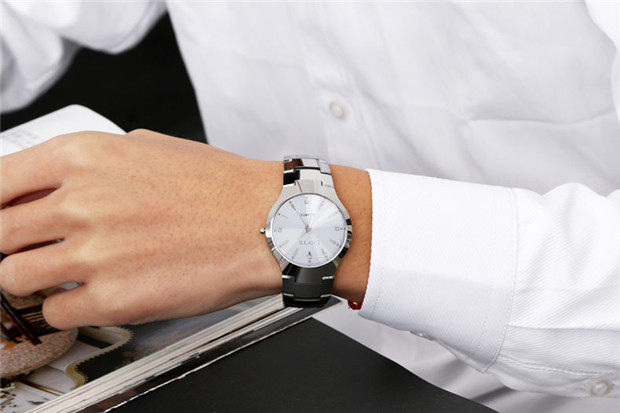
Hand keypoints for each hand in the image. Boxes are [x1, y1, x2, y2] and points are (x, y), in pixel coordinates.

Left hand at [0, 130, 283, 327]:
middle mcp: (79, 202)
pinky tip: (93, 294)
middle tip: (36, 249)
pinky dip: (67, 307)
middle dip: (14, 244)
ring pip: (12, 278)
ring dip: (33, 280)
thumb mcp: (148, 145)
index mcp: (84, 156)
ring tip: (62, 275)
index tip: (2, 217)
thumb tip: (57, 182)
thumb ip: (92, 163)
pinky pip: (55, 312)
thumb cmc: (220, 186)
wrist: (267, 221)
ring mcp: (92, 253)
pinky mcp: (112, 299)